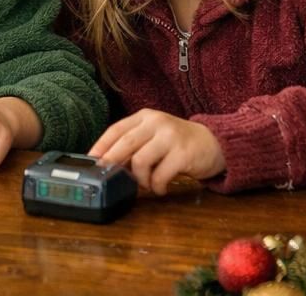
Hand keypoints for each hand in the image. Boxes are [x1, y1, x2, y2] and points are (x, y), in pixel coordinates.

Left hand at [88, 109, 224, 195]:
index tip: (91, 161)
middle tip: (108, 178)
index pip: (116, 129)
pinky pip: (160, 175)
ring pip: (140, 161)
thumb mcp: (155, 137)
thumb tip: (108, 165)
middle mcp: (157, 122)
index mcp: (145, 117)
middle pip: (124, 143)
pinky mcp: (183, 153)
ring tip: (147, 185)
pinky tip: (160, 189)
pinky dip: (156, 187)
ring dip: (139, 179)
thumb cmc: (179, 143)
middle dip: (111, 163)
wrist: (215, 143)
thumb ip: (135, 146)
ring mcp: (170, 136)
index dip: (101, 146)